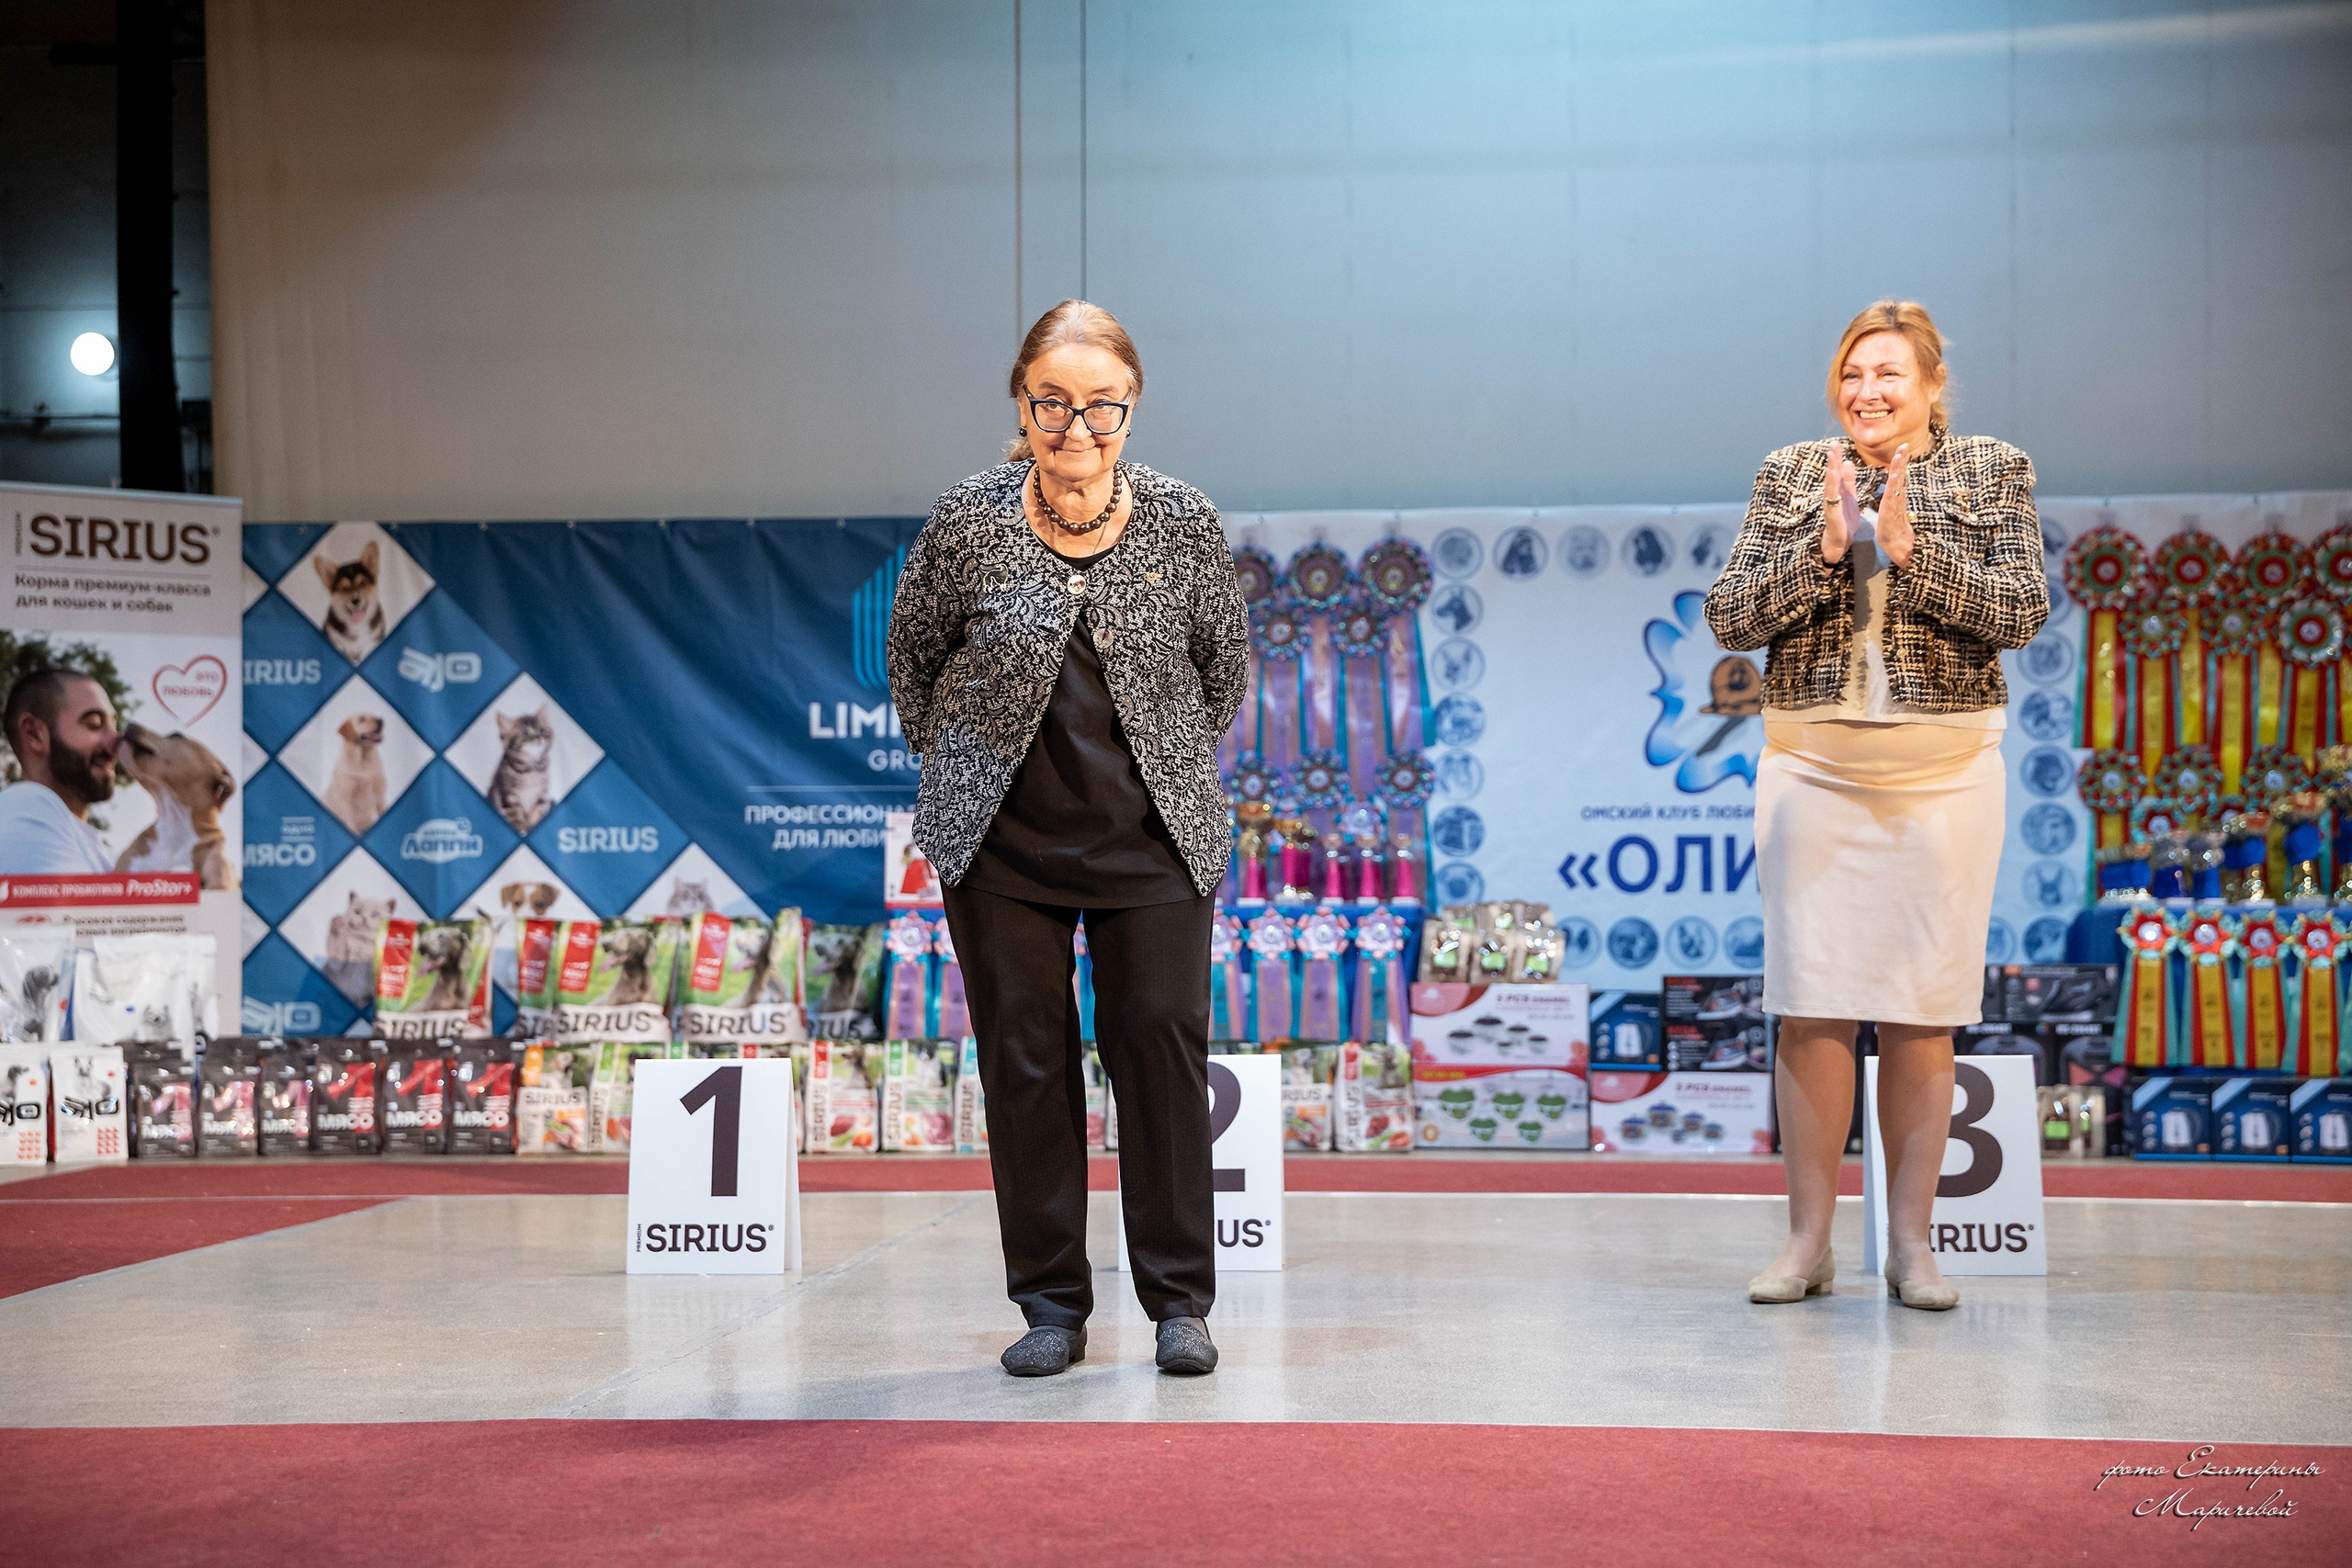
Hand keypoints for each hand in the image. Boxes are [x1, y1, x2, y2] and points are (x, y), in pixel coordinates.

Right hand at [1820, 450, 1857, 562]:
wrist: (1840, 542)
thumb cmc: (1844, 520)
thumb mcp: (1849, 496)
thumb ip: (1848, 481)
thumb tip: (1847, 461)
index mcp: (1838, 491)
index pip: (1837, 472)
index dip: (1836, 458)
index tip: (1836, 443)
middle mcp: (1832, 496)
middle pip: (1831, 476)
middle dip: (1832, 461)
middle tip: (1832, 445)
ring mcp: (1831, 505)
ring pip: (1830, 486)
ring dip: (1831, 472)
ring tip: (1832, 459)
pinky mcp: (1832, 515)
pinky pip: (1833, 501)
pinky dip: (1834, 491)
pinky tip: (1835, 483)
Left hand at [1878, 445, 1913, 568]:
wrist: (1896, 546)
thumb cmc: (1893, 528)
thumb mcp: (1892, 508)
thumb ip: (1895, 496)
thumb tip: (1896, 485)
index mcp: (1896, 495)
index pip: (1898, 474)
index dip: (1900, 461)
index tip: (1902, 447)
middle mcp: (1898, 497)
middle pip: (1900, 474)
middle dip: (1902, 459)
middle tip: (1904, 444)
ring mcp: (1895, 504)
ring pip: (1897, 482)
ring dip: (1898, 467)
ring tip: (1900, 454)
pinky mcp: (1891, 511)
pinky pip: (1892, 496)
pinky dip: (1893, 484)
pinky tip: (1894, 474)